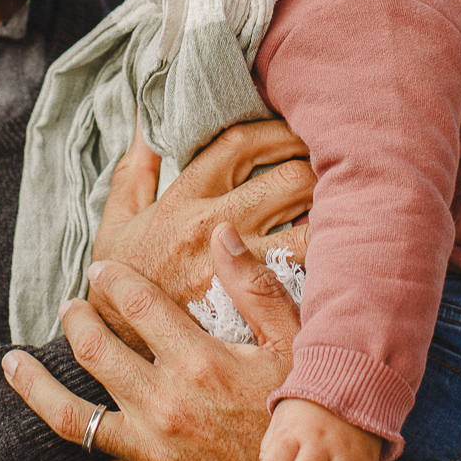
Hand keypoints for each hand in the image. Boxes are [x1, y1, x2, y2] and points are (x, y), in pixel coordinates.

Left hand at [2, 224, 412, 460]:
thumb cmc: (303, 420)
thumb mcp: (294, 347)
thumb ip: (255, 287)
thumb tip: (223, 234)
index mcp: (199, 362)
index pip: (135, 303)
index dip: (111, 279)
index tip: (99, 269)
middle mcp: (167, 407)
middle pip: (93, 352)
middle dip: (73, 322)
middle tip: (67, 309)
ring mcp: (153, 456)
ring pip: (72, 417)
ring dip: (36, 385)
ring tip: (14, 364)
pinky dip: (101, 445)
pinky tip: (92, 429)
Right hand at [90, 119, 313, 339]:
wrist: (119, 341)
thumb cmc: (125, 275)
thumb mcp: (118, 218)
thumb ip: (136, 167)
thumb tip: (143, 119)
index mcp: (185, 197)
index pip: (241, 143)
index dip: (276, 130)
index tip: (294, 130)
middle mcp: (214, 225)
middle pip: (288, 178)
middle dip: (314, 166)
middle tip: (329, 166)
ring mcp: (237, 267)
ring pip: (307, 227)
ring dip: (330, 213)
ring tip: (342, 207)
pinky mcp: (252, 303)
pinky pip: (304, 275)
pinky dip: (324, 260)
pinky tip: (335, 252)